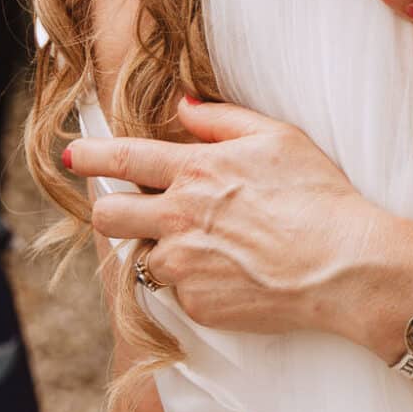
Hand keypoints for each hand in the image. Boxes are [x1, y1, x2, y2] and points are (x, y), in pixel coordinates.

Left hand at [73, 100, 412, 345]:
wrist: (342, 264)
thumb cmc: (318, 194)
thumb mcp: (278, 137)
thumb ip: (222, 120)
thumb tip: (182, 108)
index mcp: (196, 171)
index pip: (123, 159)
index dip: (90, 155)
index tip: (70, 155)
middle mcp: (178, 217)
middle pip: (108, 215)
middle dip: (111, 209)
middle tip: (134, 209)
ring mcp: (183, 264)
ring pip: (139, 256)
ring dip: (160, 247)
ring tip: (205, 244)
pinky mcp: (194, 304)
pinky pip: (174, 290)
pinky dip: (192, 280)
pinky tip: (229, 271)